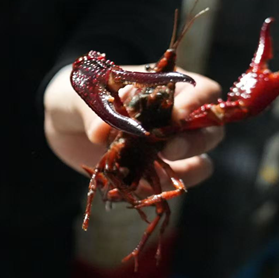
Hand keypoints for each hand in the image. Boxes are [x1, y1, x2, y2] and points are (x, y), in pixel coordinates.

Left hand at [43, 64, 223, 190]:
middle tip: (169, 148)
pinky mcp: (154, 176)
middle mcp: (178, 120)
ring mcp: (168, 150)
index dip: (198, 103)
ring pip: (200, 163)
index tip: (177, 115)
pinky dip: (158, 190)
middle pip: (211, 131)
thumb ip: (93, 110)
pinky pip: (169, 188)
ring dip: (187, 170)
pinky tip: (134, 185)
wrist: (67, 122)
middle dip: (196, 141)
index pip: (204, 91)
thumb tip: (100, 134)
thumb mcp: (84, 93)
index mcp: (170, 88)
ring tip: (158, 168)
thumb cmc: (82, 94)